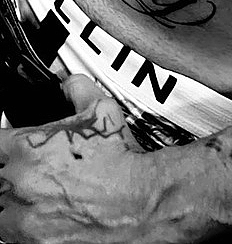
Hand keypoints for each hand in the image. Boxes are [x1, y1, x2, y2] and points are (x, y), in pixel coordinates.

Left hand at [0, 74, 170, 243]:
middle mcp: (16, 185)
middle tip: (30, 166)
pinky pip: (13, 232)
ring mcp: (21, 218)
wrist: (137, 201)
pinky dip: (23, 220)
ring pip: (0, 205)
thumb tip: (70, 84)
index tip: (11, 141)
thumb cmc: (119, 160)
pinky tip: (43, 210)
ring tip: (34, 190)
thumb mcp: (101, 110)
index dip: (5, 139)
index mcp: (25, 149)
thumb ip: (78, 90)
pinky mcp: (31, 242)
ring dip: (10, 196)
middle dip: (9, 168)